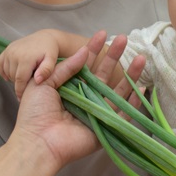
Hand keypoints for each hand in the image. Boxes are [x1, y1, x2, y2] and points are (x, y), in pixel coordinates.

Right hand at [0, 29, 60, 99]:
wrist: (46, 38)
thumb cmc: (51, 51)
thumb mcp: (52, 60)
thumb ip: (46, 70)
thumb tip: (37, 81)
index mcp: (26, 58)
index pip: (20, 80)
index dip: (20, 91)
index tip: (22, 99)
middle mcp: (14, 54)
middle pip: (13, 77)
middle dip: (19, 84)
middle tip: (29, 86)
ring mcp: (9, 51)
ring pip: (7, 72)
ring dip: (13, 77)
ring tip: (25, 78)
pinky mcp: (6, 50)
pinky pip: (0, 64)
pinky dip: (4, 71)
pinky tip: (11, 75)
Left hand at [11, 38, 145, 170]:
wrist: (38, 141)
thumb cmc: (34, 114)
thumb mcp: (44, 82)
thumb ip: (65, 67)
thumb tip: (85, 51)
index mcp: (71, 87)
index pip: (86, 64)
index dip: (94, 49)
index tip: (102, 33)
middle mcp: (86, 97)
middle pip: (105, 74)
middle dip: (114, 56)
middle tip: (124, 39)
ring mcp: (98, 111)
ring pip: (118, 90)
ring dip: (130, 74)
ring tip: (140, 58)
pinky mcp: (106, 125)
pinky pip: (124, 113)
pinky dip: (133, 102)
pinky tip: (141, 88)